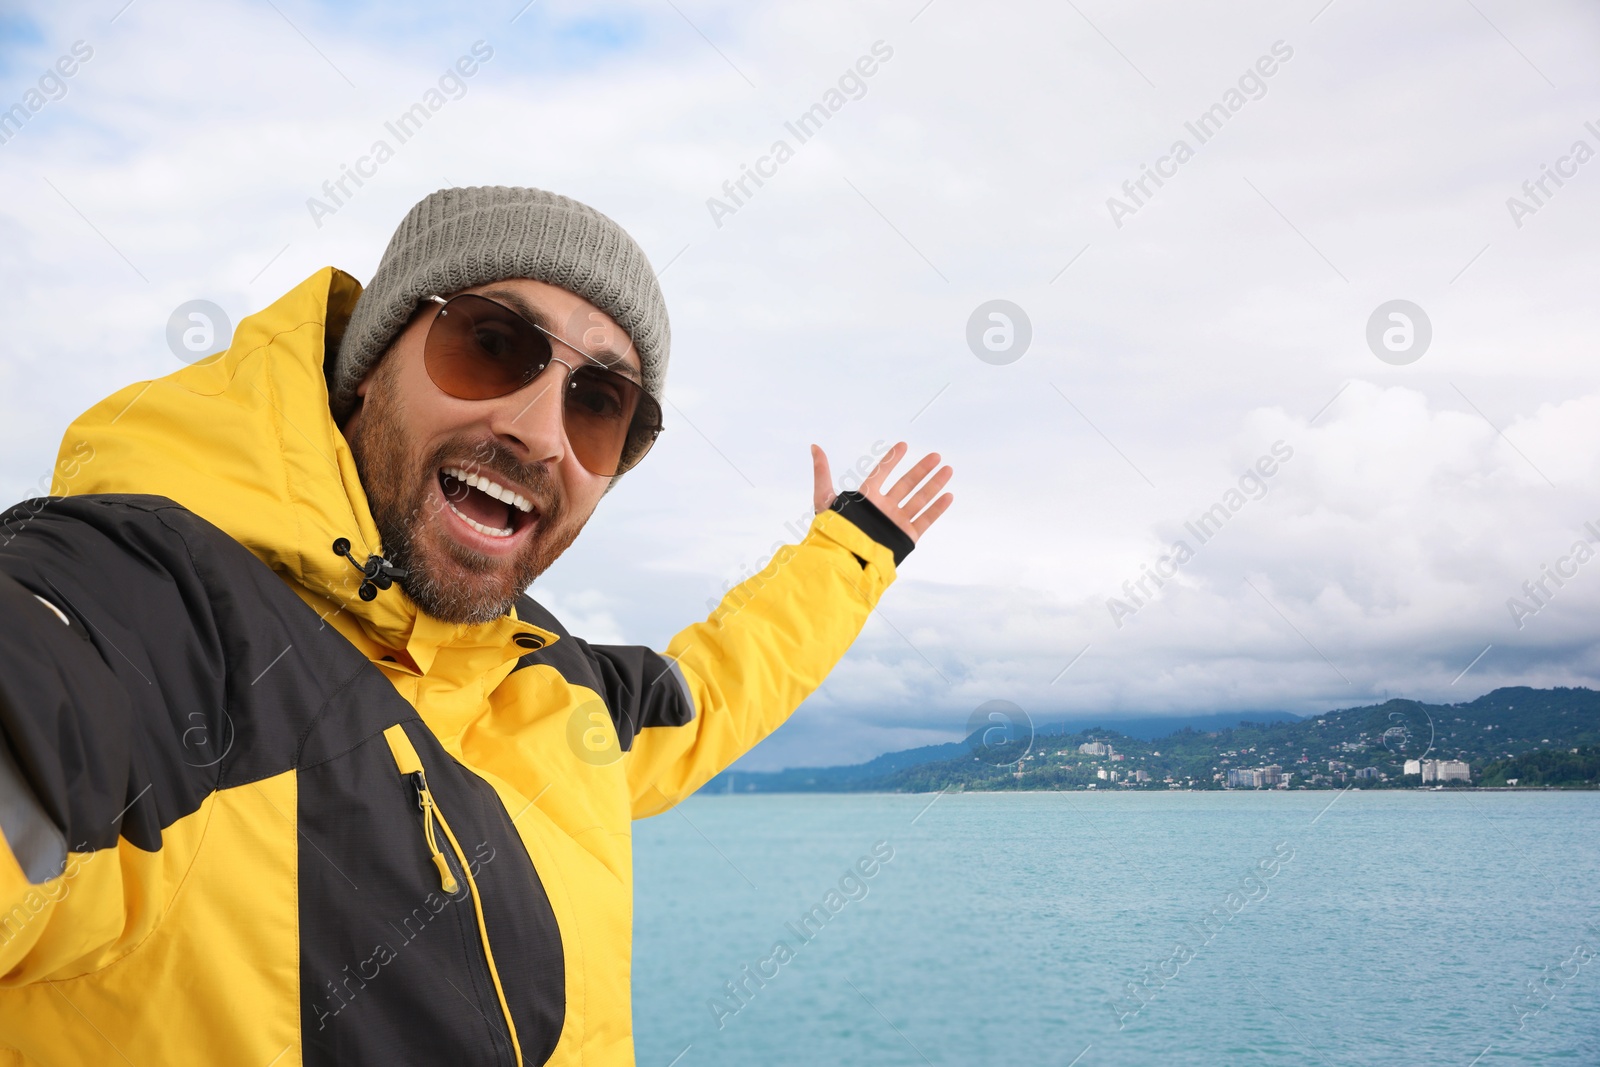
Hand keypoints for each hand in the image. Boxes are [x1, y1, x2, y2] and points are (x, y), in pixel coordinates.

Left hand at [811, 441, 953, 543]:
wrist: (845, 561)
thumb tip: (814, 447)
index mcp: (866, 499)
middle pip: (906, 484)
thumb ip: (822, 473)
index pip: (881, 474)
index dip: (892, 459)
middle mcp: (883, 508)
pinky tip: (948, 496)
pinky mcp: (905, 536)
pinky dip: (937, 509)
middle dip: (922, 470)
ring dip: (934, 484)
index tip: (904, 445)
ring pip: (919, 499)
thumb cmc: (832, 532)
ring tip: (947, 470)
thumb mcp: (824, 498)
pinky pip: (925, 519)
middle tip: (936, 456)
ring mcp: (895, 522)